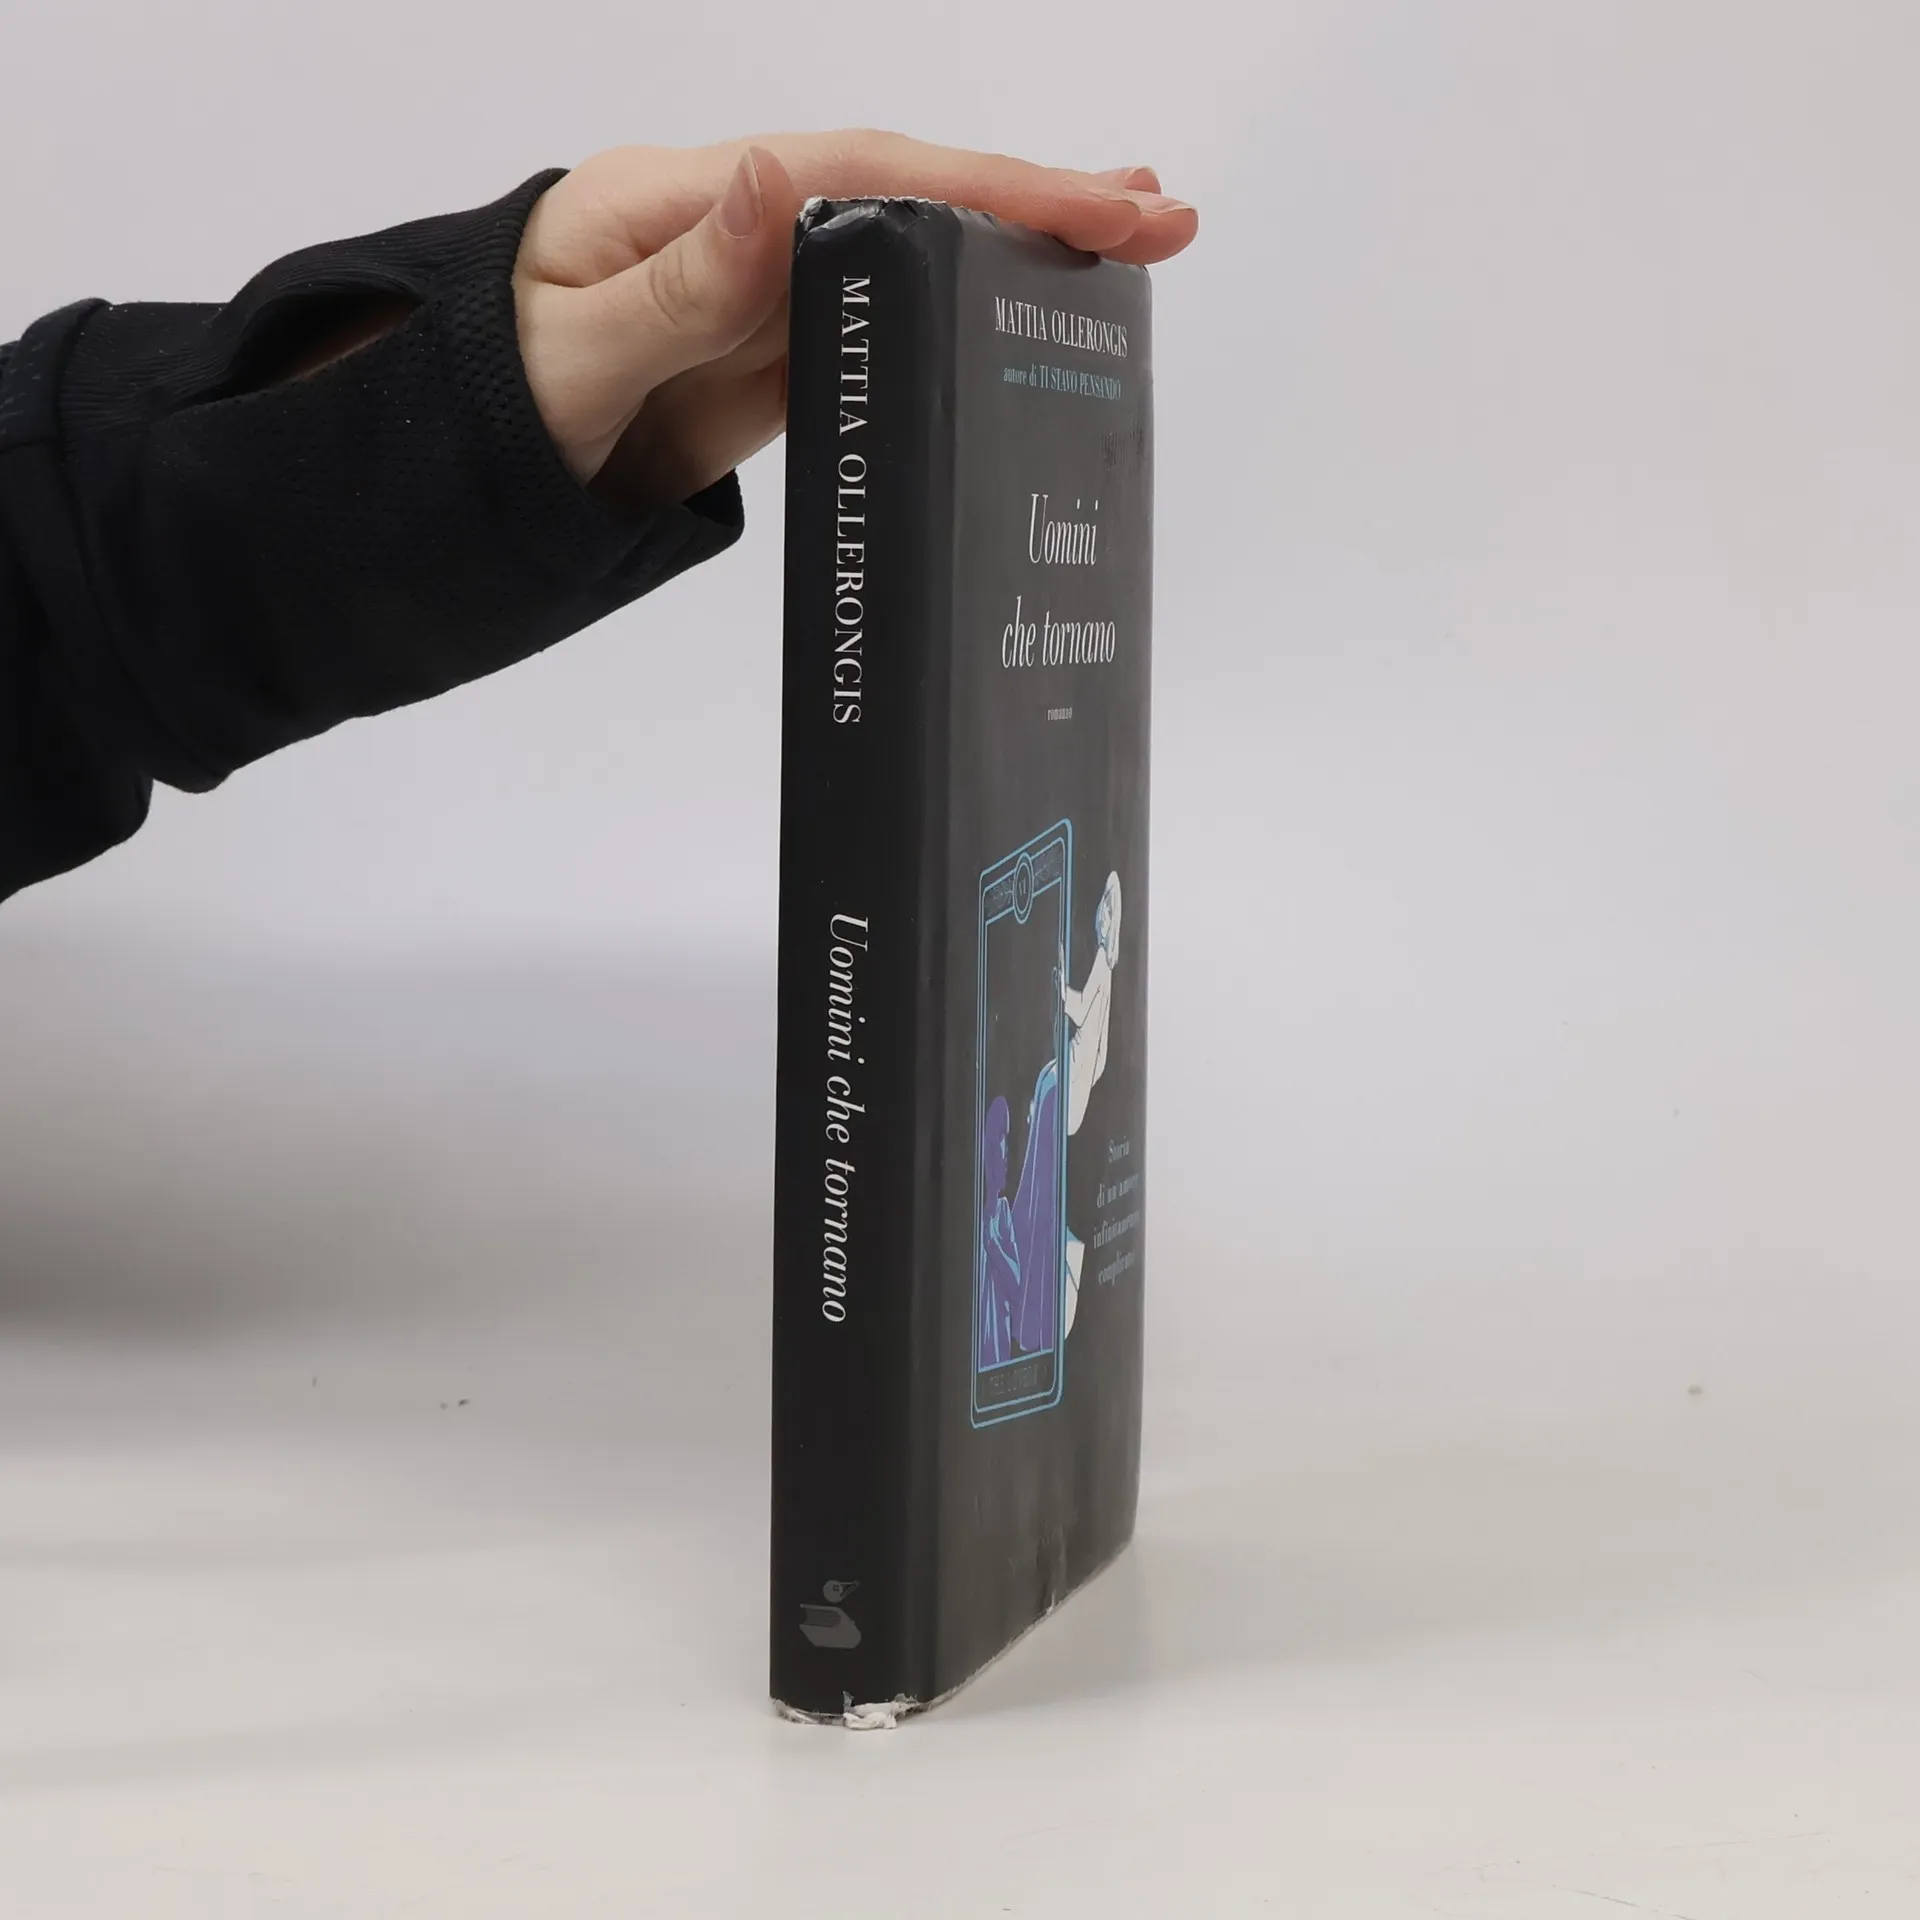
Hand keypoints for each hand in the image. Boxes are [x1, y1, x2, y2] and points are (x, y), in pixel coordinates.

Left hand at [513, 131, 1197, 509]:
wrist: (457, 456)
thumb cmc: (493, 389)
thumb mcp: (573, 346)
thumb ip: (682, 280)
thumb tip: (781, 180)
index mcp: (689, 199)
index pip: (861, 174)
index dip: (981, 188)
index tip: (1089, 202)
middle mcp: (739, 224)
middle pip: (909, 194)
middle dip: (1036, 201)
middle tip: (1159, 212)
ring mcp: (763, 286)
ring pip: (911, 251)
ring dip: (1017, 245)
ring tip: (1131, 241)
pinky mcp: (771, 348)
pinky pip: (882, 317)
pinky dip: (964, 307)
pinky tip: (1029, 307)